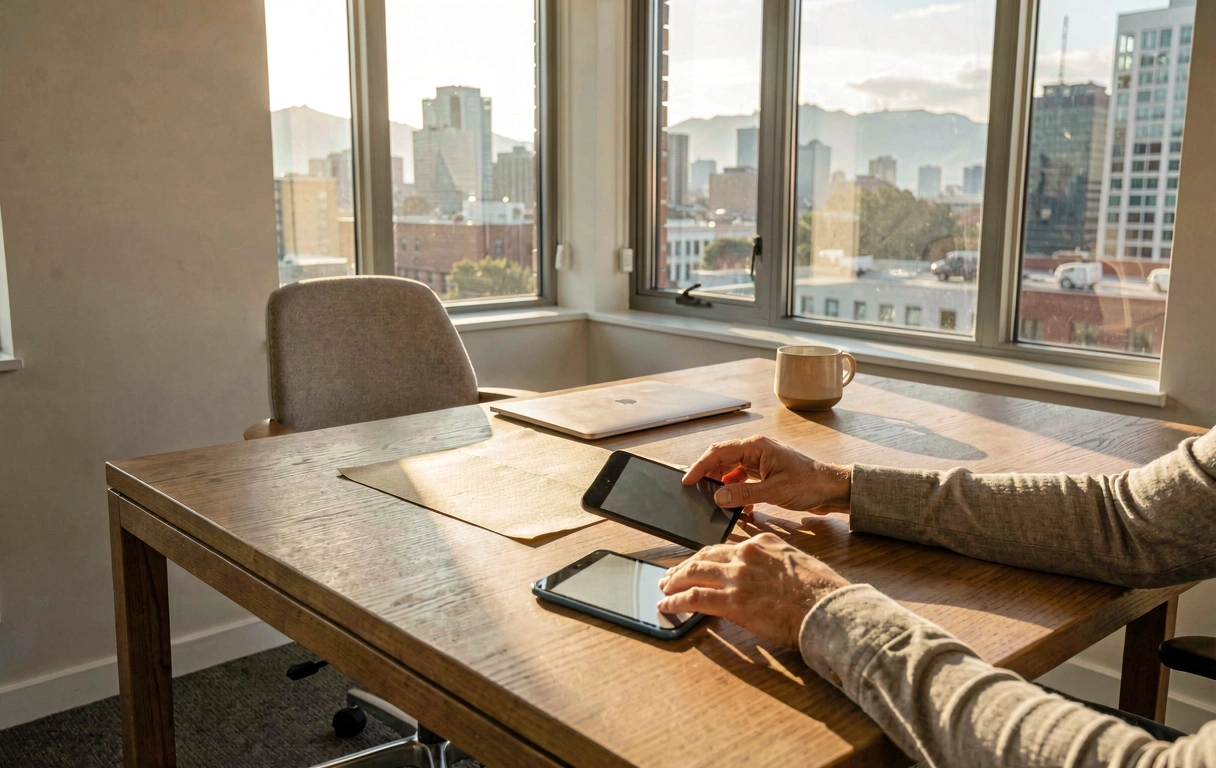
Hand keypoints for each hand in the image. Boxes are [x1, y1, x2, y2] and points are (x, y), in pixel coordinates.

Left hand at [657, 533, 849, 647]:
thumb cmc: (822, 593)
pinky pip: (693, 598)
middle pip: (704, 556)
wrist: (828, 609)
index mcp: (763, 544)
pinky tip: (667, 605)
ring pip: (693, 573)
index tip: (699, 564)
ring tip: (664, 587)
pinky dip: (676, 601)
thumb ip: (775, 566)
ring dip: (674, 580)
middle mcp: (746, 555)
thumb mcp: (797, 566)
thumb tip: (765, 578)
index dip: (707, 557)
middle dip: (684, 566)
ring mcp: (737, 577)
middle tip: (672, 574)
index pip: (725, 548)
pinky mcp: (731, 601)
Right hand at [682, 435, 851, 512]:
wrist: (832, 488)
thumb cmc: (809, 484)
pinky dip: (737, 492)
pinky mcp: (765, 473)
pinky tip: (740, 506)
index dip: (700, 466)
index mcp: (756, 448)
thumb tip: (718, 497)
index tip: (687, 480)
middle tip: (696, 491)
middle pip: (722, 459)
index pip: (719, 452)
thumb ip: (744, 494)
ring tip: (716, 500)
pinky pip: (743, 480)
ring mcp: (760, 462)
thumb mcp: (774, 491)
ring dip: (723, 485)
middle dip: (708, 474)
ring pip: (731, 470)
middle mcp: (756, 451)